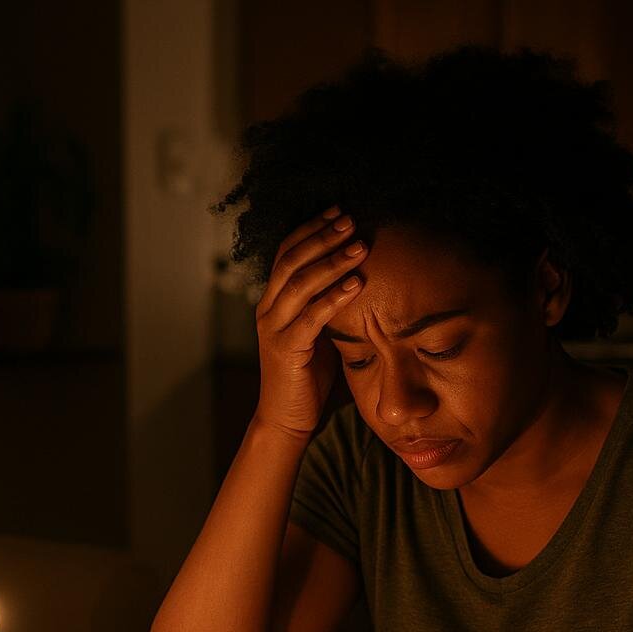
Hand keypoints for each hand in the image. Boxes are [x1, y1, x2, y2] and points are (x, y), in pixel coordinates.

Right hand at [253, 207, 368, 437]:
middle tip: (351, 219)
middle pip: (291, 259)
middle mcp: (268, 309)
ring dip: (331, 261)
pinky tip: (356, 284)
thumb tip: (364, 275)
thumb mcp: (321, 332)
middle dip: (322, 236)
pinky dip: (334, 297)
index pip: (287, 251)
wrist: (288, 419)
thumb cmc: (310, 377)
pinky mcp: (286, 350)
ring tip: (360, 246)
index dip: (311, 228)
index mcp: (274, 300)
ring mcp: (273, 328)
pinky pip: (310, 317)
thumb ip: (330, 304)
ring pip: (299, 282)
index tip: (339, 209)